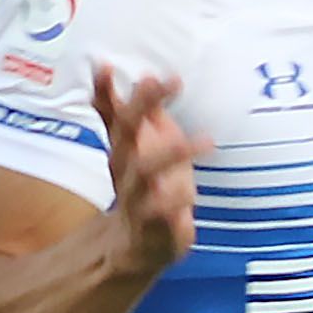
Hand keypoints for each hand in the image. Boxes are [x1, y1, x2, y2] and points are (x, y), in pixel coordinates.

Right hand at [90, 65, 207, 273]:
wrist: (134, 246)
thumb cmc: (143, 185)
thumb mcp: (138, 144)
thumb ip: (128, 110)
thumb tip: (112, 68)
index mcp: (124, 148)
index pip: (113, 113)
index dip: (106, 91)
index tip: (105, 66)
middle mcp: (125, 170)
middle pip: (126, 135)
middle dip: (140, 105)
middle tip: (158, 79)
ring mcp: (136, 199)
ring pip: (145, 174)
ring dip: (171, 153)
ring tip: (206, 139)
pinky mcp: (153, 229)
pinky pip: (161, 216)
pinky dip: (173, 205)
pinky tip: (190, 194)